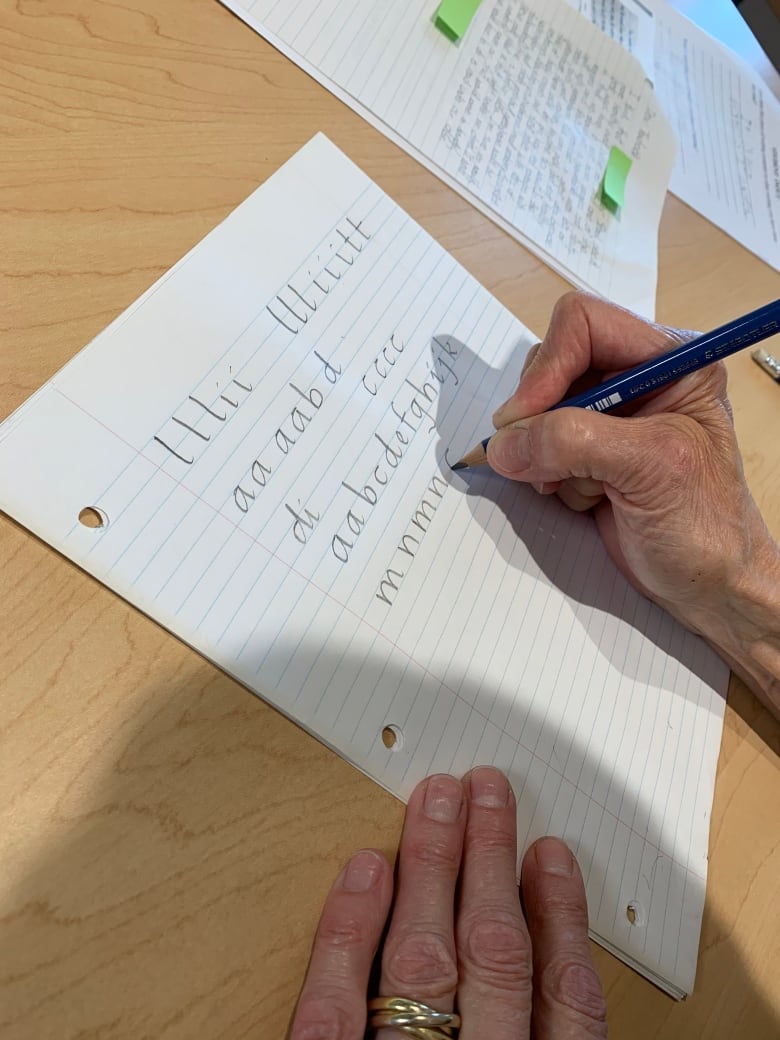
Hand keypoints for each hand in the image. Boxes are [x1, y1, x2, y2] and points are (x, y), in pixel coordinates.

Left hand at [289, 767, 605, 1039]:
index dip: (561, 918)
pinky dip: (350, 934)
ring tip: (438, 802)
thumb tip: (552, 962)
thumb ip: (538, 1036)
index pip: (564, 1001)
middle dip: (492, 860)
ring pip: (423, 959)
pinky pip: (334, 1007)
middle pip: (493, 955)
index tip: (552, 855)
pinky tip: (366, 872)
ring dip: (433, 867)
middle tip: (488, 792)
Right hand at [487, 292, 779, 712]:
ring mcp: (609, 418)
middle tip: (550, 464)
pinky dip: (544, 475)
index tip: (525, 419)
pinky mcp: (587, 453)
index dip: (548, 368)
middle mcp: (636, 380)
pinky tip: (584, 499)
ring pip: (538, 408)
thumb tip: (506, 443)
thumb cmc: (706, 529)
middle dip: (541, 417)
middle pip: (552, 364)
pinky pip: (536, 446)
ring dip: (544, 453)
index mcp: (670, 361)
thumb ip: (574, 442)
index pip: (584, 325)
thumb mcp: (650, 470)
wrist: (709, 588)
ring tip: (584, 488)